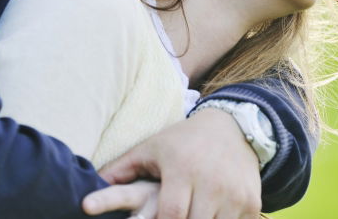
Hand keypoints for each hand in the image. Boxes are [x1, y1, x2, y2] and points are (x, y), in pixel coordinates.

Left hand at [82, 109, 261, 218]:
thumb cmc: (183, 141)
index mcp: (182, 168)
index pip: (169, 213)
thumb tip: (86, 191)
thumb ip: (121, 170)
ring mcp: (234, 194)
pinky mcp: (252, 203)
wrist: (234, 127)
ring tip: (192, 217)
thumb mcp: (152, 149)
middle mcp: (211, 181)